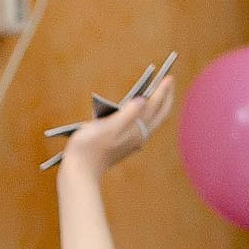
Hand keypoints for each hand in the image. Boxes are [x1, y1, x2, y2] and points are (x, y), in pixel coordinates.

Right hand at [57, 74, 175, 179]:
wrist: (80, 172)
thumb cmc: (89, 147)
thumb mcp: (107, 127)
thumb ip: (127, 113)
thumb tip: (142, 100)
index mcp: (136, 130)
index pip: (154, 106)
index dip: (162, 90)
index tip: (168, 76)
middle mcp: (139, 136)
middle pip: (159, 114)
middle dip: (166, 96)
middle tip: (168, 80)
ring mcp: (133, 141)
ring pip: (152, 120)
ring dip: (157, 105)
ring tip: (158, 90)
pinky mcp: (125, 145)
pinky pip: (142, 126)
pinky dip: (146, 113)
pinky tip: (140, 108)